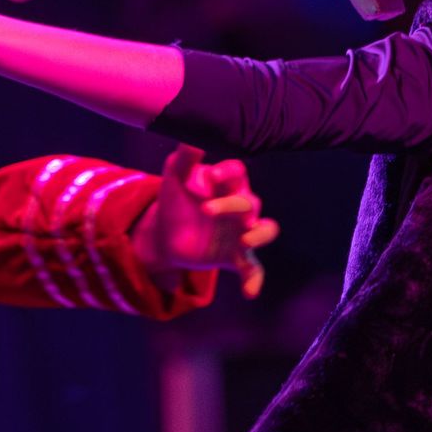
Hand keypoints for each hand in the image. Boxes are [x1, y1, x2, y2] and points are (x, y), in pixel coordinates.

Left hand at [129, 145, 280, 298]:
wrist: (164, 235)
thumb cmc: (174, 200)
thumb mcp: (174, 178)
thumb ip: (183, 159)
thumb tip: (192, 139)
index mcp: (226, 184)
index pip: (237, 173)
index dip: (228, 173)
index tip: (211, 177)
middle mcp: (239, 207)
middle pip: (250, 202)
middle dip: (232, 205)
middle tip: (207, 211)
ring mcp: (240, 232)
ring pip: (266, 230)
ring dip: (260, 234)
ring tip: (245, 240)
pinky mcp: (235, 257)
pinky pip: (253, 268)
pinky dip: (254, 280)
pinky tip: (250, 293)